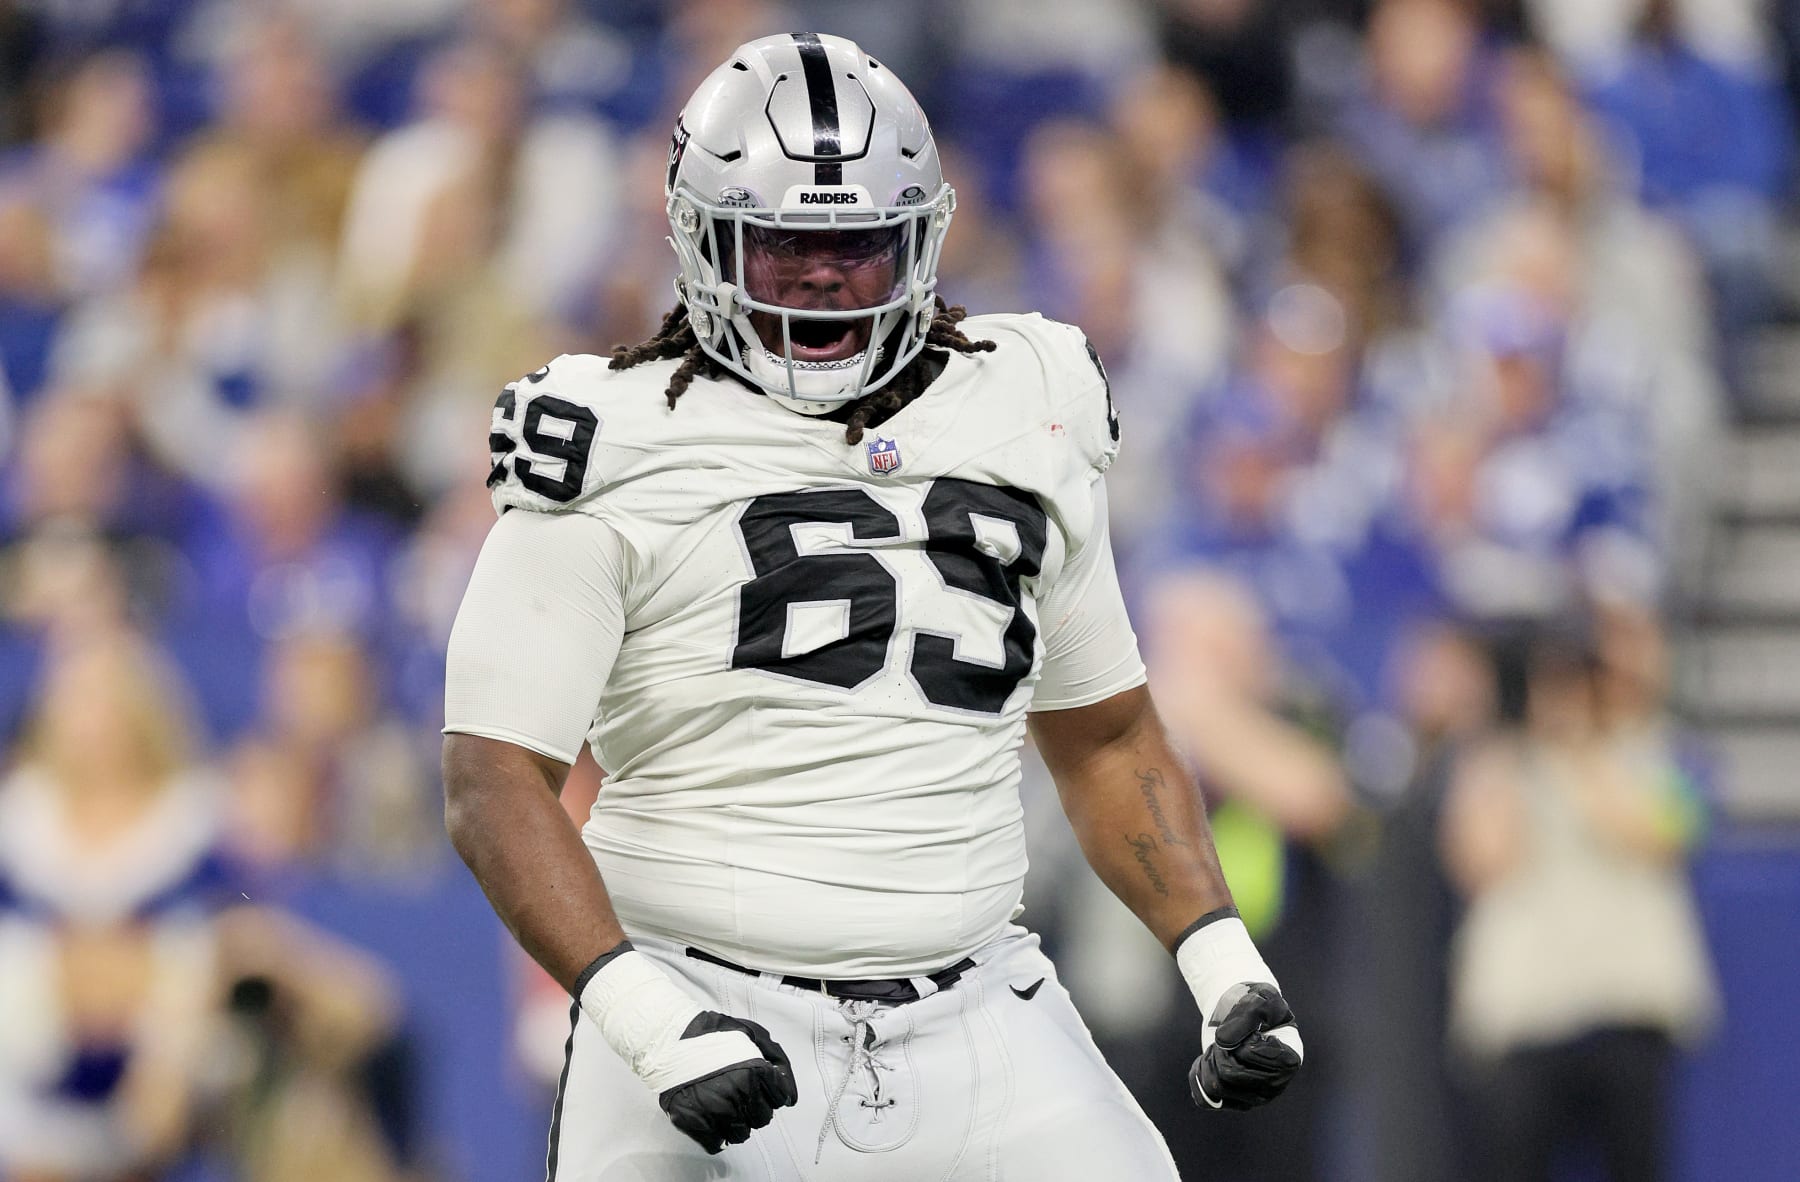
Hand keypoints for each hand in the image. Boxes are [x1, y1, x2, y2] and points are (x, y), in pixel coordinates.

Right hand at [578, 946, 798, 1153]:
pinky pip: (716, 1144)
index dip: (770, 1092)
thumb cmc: (711, 1034)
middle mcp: (737, 1094)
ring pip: (741, 1135)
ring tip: (724, 1105)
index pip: (778, 1099)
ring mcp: (715, 1111)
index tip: (758, 1086)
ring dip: (737, 1123)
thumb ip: (778, 1061)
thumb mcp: (753, 1034)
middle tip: (739, 1094)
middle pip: (762, 1119)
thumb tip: (791, 1097)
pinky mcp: (693, 1123)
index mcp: (754, 1071)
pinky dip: (717, 1136)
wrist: (668, 1038)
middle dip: (755, 1108)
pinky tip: (712, 1119)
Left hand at [1188, 981, 1303, 1109]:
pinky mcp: (1235, 1102)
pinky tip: (1209, 1060)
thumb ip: (1243, 1018)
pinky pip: (1205, 1098)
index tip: (1249, 1028)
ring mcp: (1256, 1098)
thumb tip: (1223, 1042)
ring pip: (1215, 1088)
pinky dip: (1199, 1074)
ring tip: (1220, 1047)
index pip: (1248, 1055)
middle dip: (1220, 1049)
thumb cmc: (1256, 1005)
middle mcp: (1275, 1086)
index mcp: (1288, 1061)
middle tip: (1226, 1035)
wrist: (1242, 1013)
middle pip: (1229, 1074)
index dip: (1239, 1037)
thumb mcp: (1257, 1001)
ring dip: (1209, 1060)